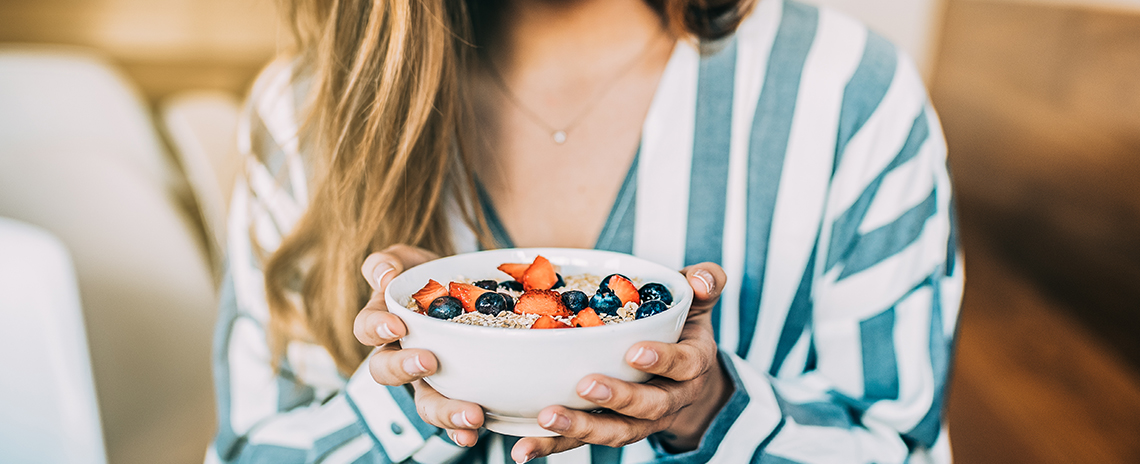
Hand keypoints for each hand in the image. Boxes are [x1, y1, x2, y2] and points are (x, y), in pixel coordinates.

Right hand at [355, 245, 485, 446]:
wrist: (466, 291)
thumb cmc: (428, 276)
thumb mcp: (408, 261)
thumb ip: (389, 262)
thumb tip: (383, 276)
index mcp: (383, 322)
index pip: (367, 328)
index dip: (376, 328)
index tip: (396, 324)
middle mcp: (399, 355)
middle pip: (386, 372)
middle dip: (404, 370)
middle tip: (429, 362)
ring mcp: (426, 379)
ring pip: (423, 402)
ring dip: (443, 411)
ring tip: (469, 413)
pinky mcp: (454, 393)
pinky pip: (451, 418)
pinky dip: (460, 429)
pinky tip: (474, 431)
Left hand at [510, 263, 731, 462]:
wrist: (681, 372)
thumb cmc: (681, 326)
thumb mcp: (695, 302)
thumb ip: (703, 283)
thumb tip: (702, 279)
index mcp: (692, 365)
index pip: (683, 366)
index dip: (662, 361)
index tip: (634, 352)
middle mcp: (670, 399)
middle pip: (649, 407)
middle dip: (618, 398)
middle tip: (585, 384)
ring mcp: (640, 421)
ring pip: (616, 432)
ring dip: (581, 429)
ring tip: (548, 418)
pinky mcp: (609, 430)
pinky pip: (582, 442)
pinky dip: (553, 447)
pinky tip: (525, 448)